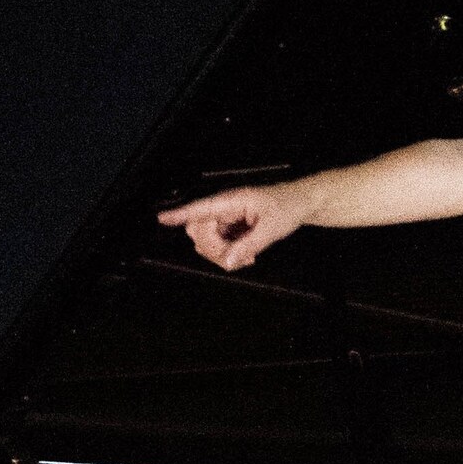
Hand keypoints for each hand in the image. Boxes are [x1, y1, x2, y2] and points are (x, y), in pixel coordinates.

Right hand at [155, 179, 306, 270]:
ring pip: (208, 243)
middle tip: (237, 257)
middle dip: (212, 249)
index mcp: (232, 201)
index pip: (201, 208)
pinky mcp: (231, 230)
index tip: (162, 218)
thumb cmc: (287, 206)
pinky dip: (229, 256)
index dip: (180, 214)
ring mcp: (227, 220)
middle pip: (199, 231)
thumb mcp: (271, 228)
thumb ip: (249, 245)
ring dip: (222, 255)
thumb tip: (227, 261)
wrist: (301, 204)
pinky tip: (246, 256)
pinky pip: (219, 247)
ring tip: (247, 257)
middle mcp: (225, 210)